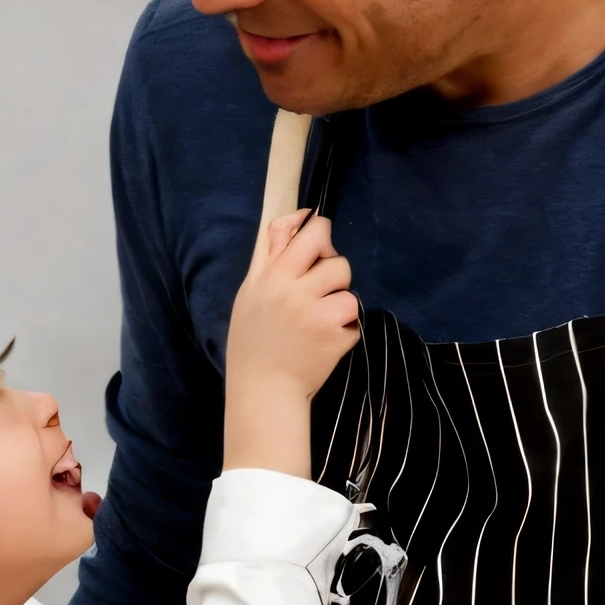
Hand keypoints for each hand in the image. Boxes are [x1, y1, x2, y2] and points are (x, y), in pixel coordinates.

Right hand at [222, 209, 359, 475]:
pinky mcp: (337, 338)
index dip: (321, 236)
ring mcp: (318, 316)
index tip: (319, 247)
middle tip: (316, 293)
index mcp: (273, 276)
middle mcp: (295, 292)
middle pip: (337, 262)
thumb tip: (300, 215)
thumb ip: (272, 252)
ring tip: (319, 321)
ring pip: (349, 292)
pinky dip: (345, 330)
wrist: (262, 389)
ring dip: (340, 304)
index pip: (313, 234)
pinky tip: (324, 342)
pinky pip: (354, 320)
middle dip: (332, 274)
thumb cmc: (252, 338)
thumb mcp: (250, 290)